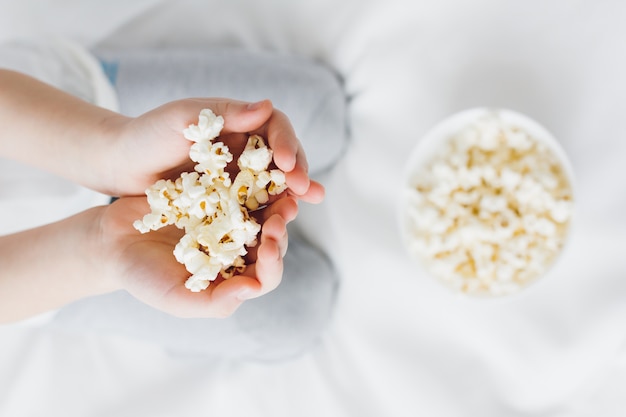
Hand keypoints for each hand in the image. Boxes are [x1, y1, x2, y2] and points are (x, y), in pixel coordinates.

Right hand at [97, 194, 297, 317]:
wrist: (112, 240)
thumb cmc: (141, 276)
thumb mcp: (175, 297)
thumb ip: (215, 302)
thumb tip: (253, 289)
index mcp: (234, 276)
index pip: (266, 275)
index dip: (274, 263)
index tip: (271, 247)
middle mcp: (238, 249)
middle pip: (272, 240)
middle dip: (281, 227)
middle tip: (285, 211)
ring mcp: (230, 221)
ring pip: (262, 211)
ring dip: (275, 200)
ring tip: (280, 188)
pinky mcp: (218, 195)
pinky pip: (241, 186)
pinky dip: (252, 179)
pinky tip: (256, 167)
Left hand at [105, 98, 324, 202]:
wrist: (121, 165)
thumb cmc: (147, 136)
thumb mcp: (182, 118)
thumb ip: (223, 113)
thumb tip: (267, 106)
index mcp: (238, 120)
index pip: (275, 127)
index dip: (287, 144)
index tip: (287, 164)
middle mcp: (245, 144)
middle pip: (282, 154)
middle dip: (297, 170)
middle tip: (305, 189)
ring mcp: (239, 171)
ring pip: (275, 179)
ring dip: (294, 190)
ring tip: (310, 201)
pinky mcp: (230, 195)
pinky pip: (257, 201)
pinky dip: (273, 207)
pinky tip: (284, 218)